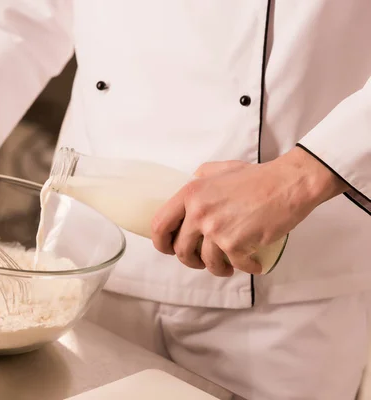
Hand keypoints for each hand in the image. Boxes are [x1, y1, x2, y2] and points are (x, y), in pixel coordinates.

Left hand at [151, 147, 347, 276]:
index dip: (160, 242)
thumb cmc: (257, 176)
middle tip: (201, 260)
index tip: (168, 248)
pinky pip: (234, 265)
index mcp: (190, 194)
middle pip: (180, 250)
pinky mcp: (236, 244)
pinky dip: (245, 268)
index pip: (160, 224)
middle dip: (189, 260)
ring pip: (205, 262)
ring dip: (217, 268)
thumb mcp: (218, 170)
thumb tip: (189, 188)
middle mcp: (199, 212)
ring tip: (227, 265)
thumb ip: (199, 179)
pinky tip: (252, 265)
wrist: (289, 183)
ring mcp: (216, 229)